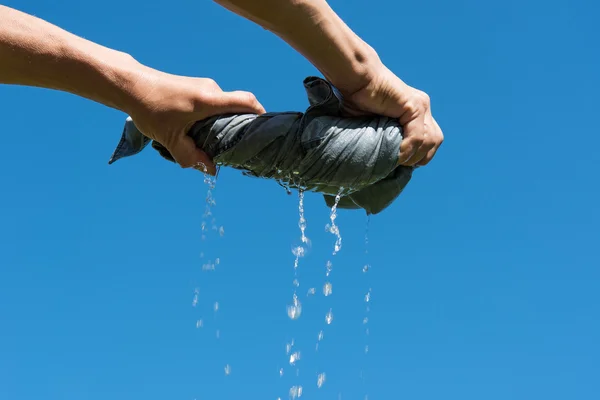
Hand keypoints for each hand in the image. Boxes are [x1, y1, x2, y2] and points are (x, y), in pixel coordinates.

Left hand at [126, 68, 264, 174]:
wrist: (130, 85)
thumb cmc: (150, 109)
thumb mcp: (171, 139)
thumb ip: (191, 157)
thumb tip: (210, 171)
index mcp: (210, 100)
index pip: (247, 103)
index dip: (261, 116)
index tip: (265, 131)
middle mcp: (211, 90)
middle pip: (237, 108)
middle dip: (239, 127)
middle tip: (235, 147)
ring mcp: (203, 87)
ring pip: (223, 107)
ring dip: (221, 124)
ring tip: (211, 142)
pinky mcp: (195, 88)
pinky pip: (213, 104)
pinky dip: (211, 118)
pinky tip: (198, 131)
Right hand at [340, 63, 443, 166]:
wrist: (356, 79)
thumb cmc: (357, 101)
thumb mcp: (375, 125)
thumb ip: (385, 139)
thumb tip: (386, 162)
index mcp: (415, 111)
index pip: (431, 138)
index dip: (419, 154)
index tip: (401, 163)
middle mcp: (422, 107)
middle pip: (436, 140)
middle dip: (421, 157)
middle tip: (402, 164)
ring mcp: (421, 105)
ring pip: (431, 140)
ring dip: (414, 156)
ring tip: (398, 161)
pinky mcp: (414, 106)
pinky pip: (418, 136)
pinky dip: (408, 149)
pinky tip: (396, 154)